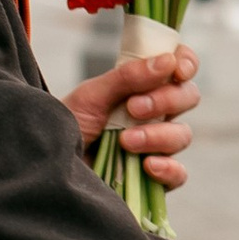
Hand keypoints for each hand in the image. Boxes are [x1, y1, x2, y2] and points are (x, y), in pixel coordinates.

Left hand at [67, 42, 198, 188]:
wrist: (50, 166)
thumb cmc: (67, 125)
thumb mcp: (91, 96)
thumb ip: (127, 77)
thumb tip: (168, 61)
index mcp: (142, 86)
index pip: (178, 67)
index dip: (186, 63)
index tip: (178, 69)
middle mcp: (154, 113)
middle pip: (188, 97)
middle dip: (165, 100)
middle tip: (133, 108)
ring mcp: (156, 146)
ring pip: (182, 135)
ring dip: (157, 136)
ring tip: (125, 142)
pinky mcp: (155, 179)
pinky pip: (179, 173)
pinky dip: (168, 169)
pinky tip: (147, 166)